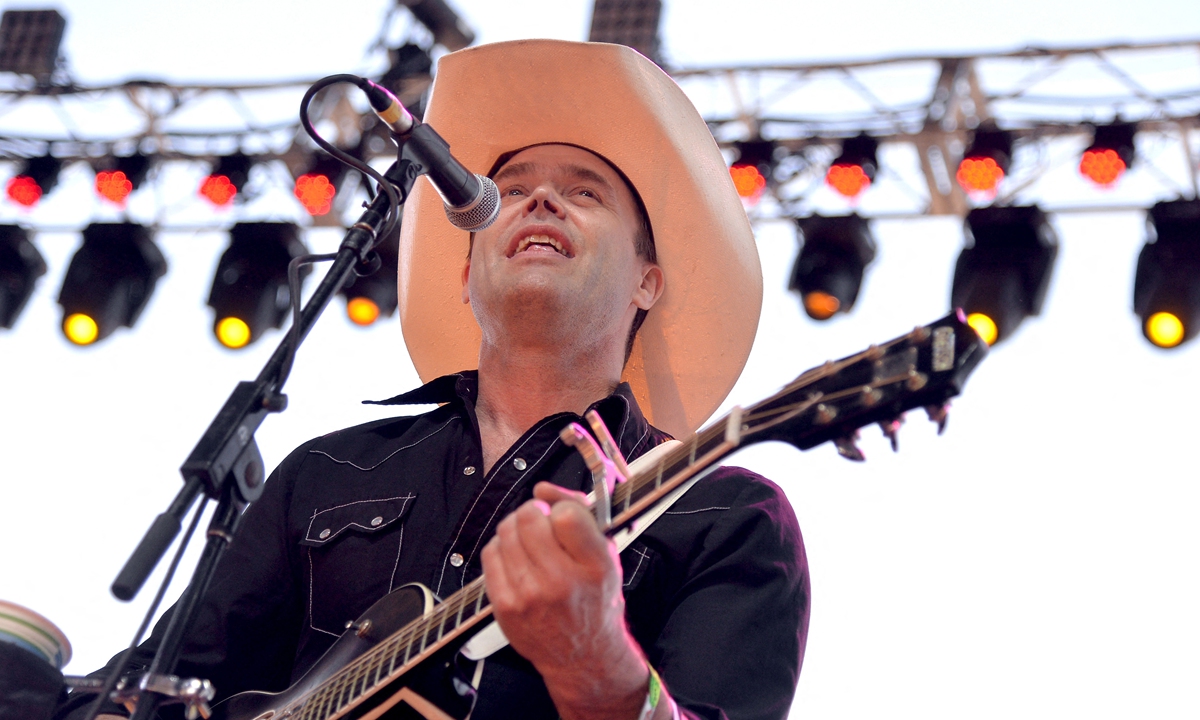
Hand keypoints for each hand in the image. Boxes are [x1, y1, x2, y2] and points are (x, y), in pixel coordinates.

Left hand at [481, 482, 649, 719]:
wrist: (583, 656)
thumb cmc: (596, 603)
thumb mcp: (606, 555)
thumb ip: (580, 513)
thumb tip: (542, 487)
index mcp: (594, 567)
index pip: (566, 514)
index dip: (561, 507)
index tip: (563, 517)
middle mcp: (561, 582)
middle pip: (529, 517)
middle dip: (534, 512)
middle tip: (542, 524)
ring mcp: (529, 595)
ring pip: (506, 531)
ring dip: (516, 527)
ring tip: (529, 541)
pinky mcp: (505, 605)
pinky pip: (490, 554)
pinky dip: (501, 547)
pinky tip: (516, 558)